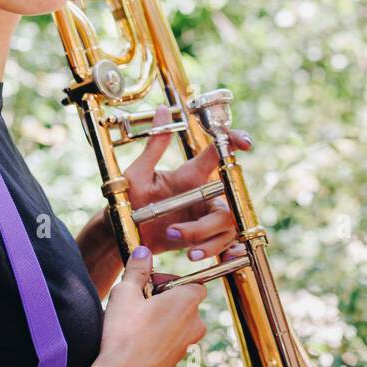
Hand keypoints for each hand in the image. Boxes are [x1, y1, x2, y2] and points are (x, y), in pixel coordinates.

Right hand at [61, 246, 205, 366]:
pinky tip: (136, 339)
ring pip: (178, 323)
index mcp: (188, 301)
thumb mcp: (126, 292)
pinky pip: (170, 340)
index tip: (149, 284)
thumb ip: (137, 269)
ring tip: (135, 321)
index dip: (169, 280)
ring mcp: (187, 344)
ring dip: (160, 318)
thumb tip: (143, 252)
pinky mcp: (176, 360)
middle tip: (139, 301)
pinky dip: (157, 336)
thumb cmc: (126, 333)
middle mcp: (195, 323)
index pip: (193, 282)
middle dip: (164, 298)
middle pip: (185, 302)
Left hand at [93, 105, 251, 263]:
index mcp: (190, 175)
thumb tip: (164, 110)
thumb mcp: (138, 173)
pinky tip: (206, 257)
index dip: (234, 142)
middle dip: (205, 222)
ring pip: (226, 226)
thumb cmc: (128, 201)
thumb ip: (155, 145)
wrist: (121, 235)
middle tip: (174, 231)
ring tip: (183, 249)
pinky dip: (219, 250)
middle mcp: (203, 194)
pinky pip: (225, 244)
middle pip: (226, 203)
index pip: (218, 153)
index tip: (245, 143)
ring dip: (206, 239)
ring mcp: (205, 216)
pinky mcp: (205, 237)